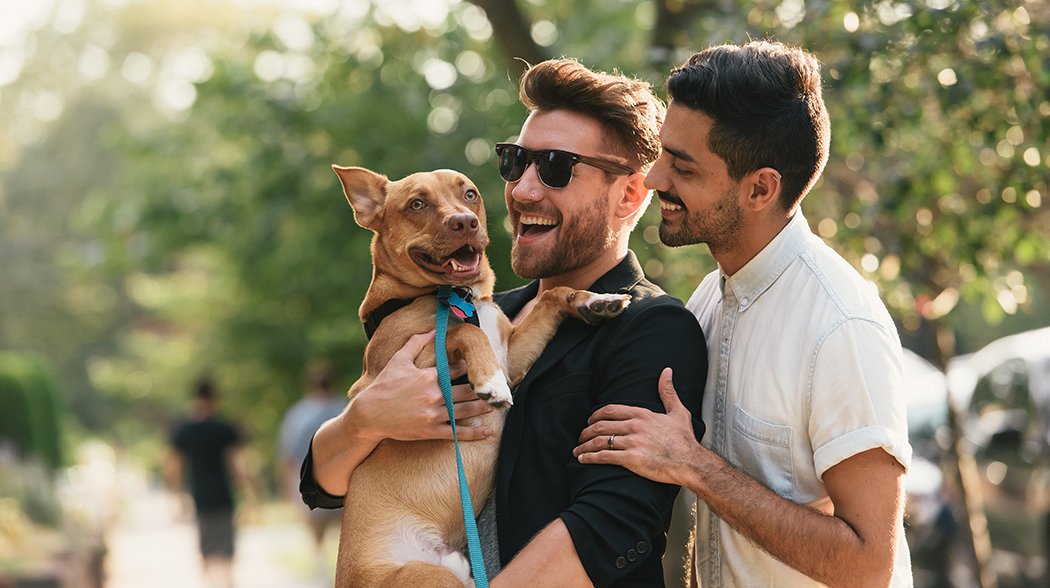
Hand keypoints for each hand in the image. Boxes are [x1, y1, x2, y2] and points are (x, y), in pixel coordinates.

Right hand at [347, 331, 494, 443]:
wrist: (369, 415)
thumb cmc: (383, 386)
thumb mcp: (399, 360)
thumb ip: (417, 343)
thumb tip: (434, 330)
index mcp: (428, 377)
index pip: (455, 369)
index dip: (468, 367)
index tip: (480, 365)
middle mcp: (433, 395)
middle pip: (465, 391)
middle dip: (482, 389)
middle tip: (498, 386)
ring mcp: (433, 414)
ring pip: (465, 411)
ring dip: (483, 408)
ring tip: (498, 405)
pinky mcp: (430, 431)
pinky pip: (455, 433)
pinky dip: (472, 433)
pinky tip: (486, 432)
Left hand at [573, 367, 698, 485]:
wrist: (691, 462)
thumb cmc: (685, 440)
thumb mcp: (678, 412)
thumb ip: (668, 391)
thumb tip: (666, 372)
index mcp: (642, 414)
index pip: (610, 410)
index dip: (595, 415)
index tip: (589, 421)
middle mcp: (634, 426)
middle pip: (600, 425)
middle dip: (586, 431)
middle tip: (581, 436)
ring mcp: (631, 442)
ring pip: (599, 440)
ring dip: (585, 445)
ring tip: (578, 450)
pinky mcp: (631, 459)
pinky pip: (604, 456)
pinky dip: (590, 457)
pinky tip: (583, 459)